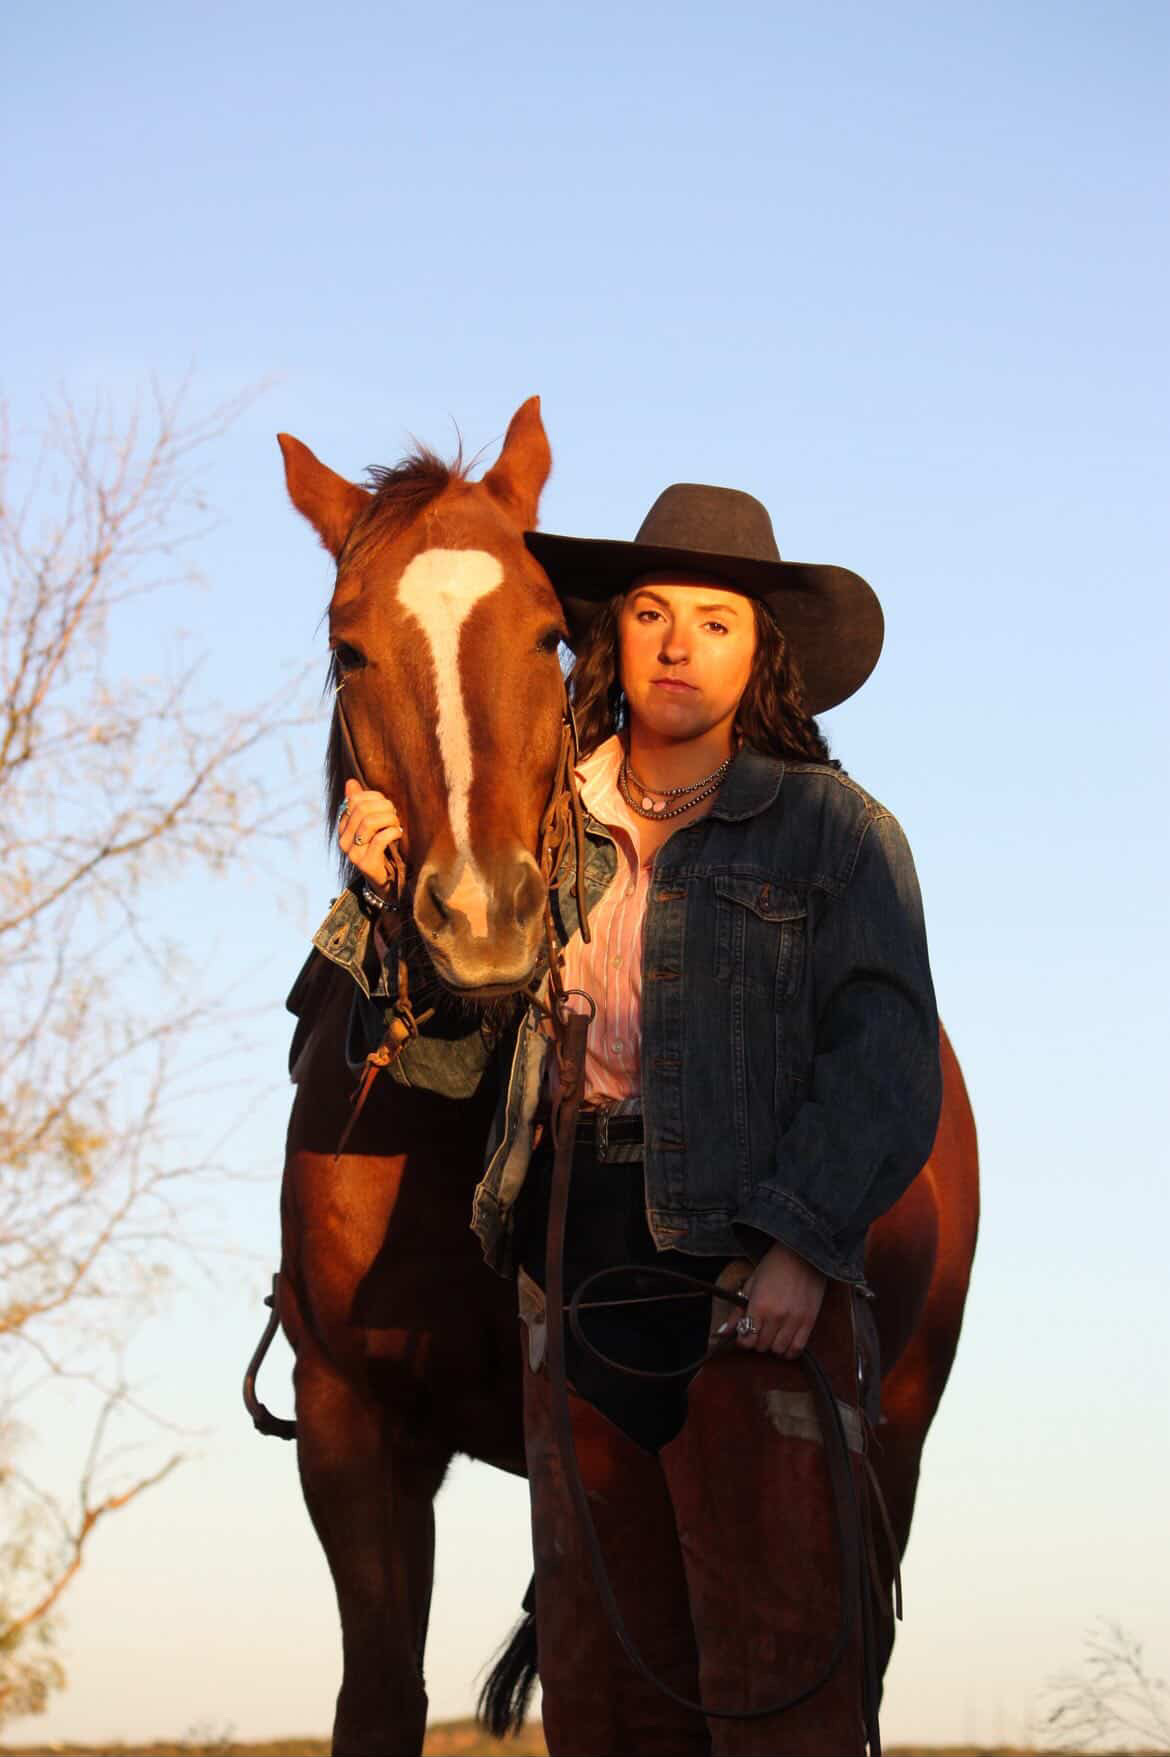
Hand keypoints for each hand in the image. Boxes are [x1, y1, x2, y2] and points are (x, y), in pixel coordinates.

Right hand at [338, 778, 403, 891]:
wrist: (386, 880)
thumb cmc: (380, 847)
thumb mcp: (371, 824)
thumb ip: (360, 804)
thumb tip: (350, 781)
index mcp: (343, 827)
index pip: (354, 800)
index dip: (374, 797)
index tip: (386, 804)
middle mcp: (344, 840)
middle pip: (361, 810)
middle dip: (383, 807)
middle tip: (394, 814)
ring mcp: (353, 853)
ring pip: (369, 823)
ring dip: (389, 819)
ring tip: (396, 824)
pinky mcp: (365, 864)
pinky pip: (379, 839)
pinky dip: (392, 832)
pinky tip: (398, 833)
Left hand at [730, 1242, 825, 1357]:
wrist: (801, 1254)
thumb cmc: (773, 1266)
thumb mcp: (750, 1285)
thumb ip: (737, 1312)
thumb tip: (721, 1332)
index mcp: (759, 1306)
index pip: (747, 1340)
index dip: (743, 1340)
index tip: (745, 1333)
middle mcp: (776, 1317)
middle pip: (762, 1346)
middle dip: (757, 1341)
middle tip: (759, 1331)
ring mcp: (794, 1321)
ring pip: (779, 1350)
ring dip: (773, 1346)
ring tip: (772, 1335)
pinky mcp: (809, 1322)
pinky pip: (797, 1348)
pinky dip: (789, 1351)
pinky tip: (785, 1343)